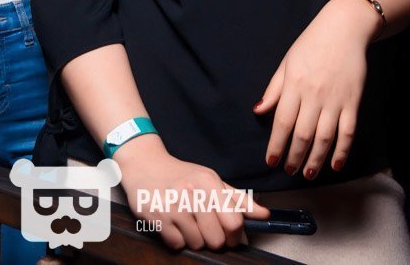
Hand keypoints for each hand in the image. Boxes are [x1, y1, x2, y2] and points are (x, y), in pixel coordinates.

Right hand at [114, 136, 267, 251]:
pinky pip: (177, 244)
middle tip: (207, 231)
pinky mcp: (157, 216)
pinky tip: (174, 225)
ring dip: (195, 239)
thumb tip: (264, 214)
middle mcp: (192, 193)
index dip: (235, 235)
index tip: (231, 237)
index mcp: (209, 183)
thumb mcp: (211, 180)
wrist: (145, 164)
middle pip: (216, 238)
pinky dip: (178, 240)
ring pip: (197, 243)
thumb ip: (238, 199)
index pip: (234, 221)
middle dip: (215, 240)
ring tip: (188, 224)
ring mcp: (173, 206)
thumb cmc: (182, 175)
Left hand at [255, 0, 373, 180]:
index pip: (282, 122)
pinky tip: (336, 164)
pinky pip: (347, 131)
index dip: (276, 145)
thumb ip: (274, 89)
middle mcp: (314, 95)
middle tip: (290, 171)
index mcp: (294, 85)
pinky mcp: (353, 101)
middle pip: (302, 134)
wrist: (344, 29)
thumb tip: (258, 111)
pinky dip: (342, 150)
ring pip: (325, 137)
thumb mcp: (286, 63)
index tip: (272, 161)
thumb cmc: (311, 44)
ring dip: (316, 159)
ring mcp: (335, 99)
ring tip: (308, 173)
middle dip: (294, 157)